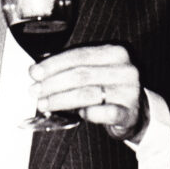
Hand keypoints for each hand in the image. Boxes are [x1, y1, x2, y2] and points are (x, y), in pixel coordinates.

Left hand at [29, 44, 148, 142]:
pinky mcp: (130, 113)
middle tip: (34, 91)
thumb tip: (36, 72)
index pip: (79, 55)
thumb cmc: (108, 89)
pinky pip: (103, 113)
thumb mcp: (94, 72)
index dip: (53, 64)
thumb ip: (70, 68)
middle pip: (81, 74)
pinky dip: (87, 114)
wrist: (135, 112)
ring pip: (88, 94)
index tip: (34, 73)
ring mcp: (130, 92)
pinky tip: (75, 115)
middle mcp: (126, 70)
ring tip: (43, 103)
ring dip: (60, 99)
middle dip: (52, 83)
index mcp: (115, 53)